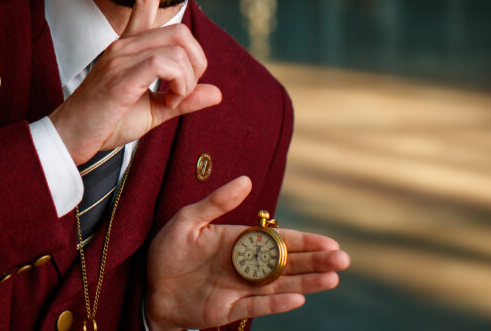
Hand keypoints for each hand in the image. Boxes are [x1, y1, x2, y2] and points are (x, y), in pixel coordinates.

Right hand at [50, 0, 222, 163]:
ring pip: (177, 48)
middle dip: (197, 62)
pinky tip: (167, 100)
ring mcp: (120, 57)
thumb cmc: (106, 124)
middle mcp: (123, 44)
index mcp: (128, 46)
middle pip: (181, 31)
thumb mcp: (153, 112)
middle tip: (183, 91)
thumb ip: (184, 100)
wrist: (72, 140)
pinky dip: (179, 85)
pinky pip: (166, 65)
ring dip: (187, 79)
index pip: (144, 1)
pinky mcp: (121, 75)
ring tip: (172, 100)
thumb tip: (217, 93)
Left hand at [144, 177, 349, 330]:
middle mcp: (245, 265)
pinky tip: (299, 298)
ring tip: (333, 279)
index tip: (329, 243)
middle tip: (344, 260)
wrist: (147, 284)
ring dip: (306, 282)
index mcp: (238, 241)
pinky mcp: (228, 309)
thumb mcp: (188, 219)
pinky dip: (277, 304)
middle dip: (315, 262)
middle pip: (287, 264)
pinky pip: (257, 306)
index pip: (277, 240)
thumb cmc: (166, 249)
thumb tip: (246, 180)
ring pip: (280, 285)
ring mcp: (239, 288)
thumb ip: (217, 202)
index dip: (304, 242)